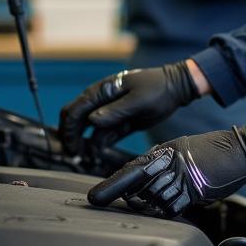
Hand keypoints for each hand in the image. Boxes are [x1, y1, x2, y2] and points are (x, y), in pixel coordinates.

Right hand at [58, 62, 198, 155]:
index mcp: (102, 91)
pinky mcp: (120, 121)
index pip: (76, 109)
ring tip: (87, 156)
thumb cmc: (157, 88)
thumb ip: (115, 111)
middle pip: (77, 119)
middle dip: (72, 137)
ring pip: (89, 130)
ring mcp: (110, 112)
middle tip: (74, 154)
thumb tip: (91, 121)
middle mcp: (102, 101)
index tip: (71, 146)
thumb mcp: (137, 100)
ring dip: (85, 143)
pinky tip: (98, 151)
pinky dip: (99, 143)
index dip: (69, 129)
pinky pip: (104, 134)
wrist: (175, 88)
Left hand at [87, 122, 245, 216]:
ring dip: (151, 205)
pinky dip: (169, 210)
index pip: (131, 169)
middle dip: (127, 198)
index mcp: (165, 151)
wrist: (242, 149)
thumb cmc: (215, 151)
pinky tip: (174, 204)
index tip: (95, 197)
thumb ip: (165, 164)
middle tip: (121, 202)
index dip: (111, 185)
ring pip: (153, 199)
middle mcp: (169, 163)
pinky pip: (172, 207)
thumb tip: (146, 184)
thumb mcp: (184, 150)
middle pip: (137, 187)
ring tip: (159, 199)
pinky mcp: (194, 190)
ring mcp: (181, 177)